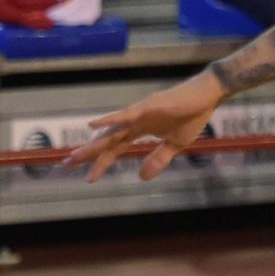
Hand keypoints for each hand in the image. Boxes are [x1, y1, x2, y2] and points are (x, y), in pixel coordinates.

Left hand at [64, 70, 224, 181]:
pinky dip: (108, 120)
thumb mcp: (175, 145)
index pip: (116, 149)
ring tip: (76, 155)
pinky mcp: (147, 106)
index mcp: (140, 130)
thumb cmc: (192, 116)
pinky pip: (125, 115)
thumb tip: (141, 177)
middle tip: (67, 164)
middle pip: (107, 140)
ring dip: (93, 143)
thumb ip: (158, 159)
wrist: (207, 96)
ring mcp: (139, 113)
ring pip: (112, 131)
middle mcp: (134, 121)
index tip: (89, 178)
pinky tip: (92, 126)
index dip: (102, 162)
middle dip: (88, 153)